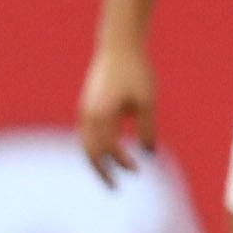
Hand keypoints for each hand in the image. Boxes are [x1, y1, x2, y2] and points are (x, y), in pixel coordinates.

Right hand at [77, 43, 156, 183]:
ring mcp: (84, 109)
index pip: (109, 150)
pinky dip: (94, 146)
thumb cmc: (137, 71)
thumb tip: (149, 153)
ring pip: (84, 143)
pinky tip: (106, 150)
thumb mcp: (147, 101)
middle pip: (89, 152)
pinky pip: (85, 132)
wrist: (119, 44)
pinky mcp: (87, 103)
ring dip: (96, 160)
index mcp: (101, 115)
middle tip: (113, 188)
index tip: (137, 170)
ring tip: (108, 172)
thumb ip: (147, 128)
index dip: (122, 163)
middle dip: (101, 172)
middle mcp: (88, 115)